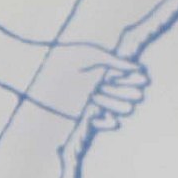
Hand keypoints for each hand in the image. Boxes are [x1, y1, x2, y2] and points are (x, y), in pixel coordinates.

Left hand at [24, 41, 148, 125]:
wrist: (39, 71)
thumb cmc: (62, 57)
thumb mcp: (89, 54)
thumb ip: (114, 61)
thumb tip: (137, 68)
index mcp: (110, 70)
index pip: (135, 79)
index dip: (138, 80)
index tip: (137, 78)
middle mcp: (108, 86)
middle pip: (134, 96)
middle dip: (126, 92)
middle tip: (106, 86)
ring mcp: (99, 101)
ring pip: (124, 109)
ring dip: (115, 104)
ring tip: (95, 96)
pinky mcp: (88, 113)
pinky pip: (109, 123)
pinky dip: (108, 122)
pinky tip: (98, 115)